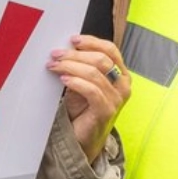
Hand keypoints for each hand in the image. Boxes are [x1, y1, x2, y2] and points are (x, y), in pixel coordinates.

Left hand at [50, 34, 128, 162]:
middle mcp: (122, 85)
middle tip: (56, 54)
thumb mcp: (83, 83)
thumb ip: (81, 67)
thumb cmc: (84, 110)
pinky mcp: (107, 111)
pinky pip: (92, 90)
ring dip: (71, 66)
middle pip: (100, 59)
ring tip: (54, 66)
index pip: (110, 50)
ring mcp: (117, 99)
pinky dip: (76, 82)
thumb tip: (65, 50)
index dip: (91, 42)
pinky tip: (64, 79)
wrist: (84, 139)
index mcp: (120, 74)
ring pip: (94, 73)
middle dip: (75, 54)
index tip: (73, 40)